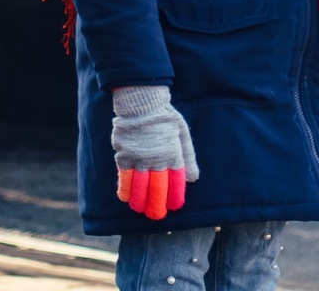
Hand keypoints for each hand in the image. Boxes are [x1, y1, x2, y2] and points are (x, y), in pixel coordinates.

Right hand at [111, 86, 199, 220]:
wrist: (142, 103)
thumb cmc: (165, 117)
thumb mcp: (183, 134)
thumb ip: (188, 157)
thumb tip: (194, 178)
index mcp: (174, 155)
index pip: (176, 182)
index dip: (175, 196)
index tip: (175, 206)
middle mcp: (157, 160)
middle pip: (158, 189)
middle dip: (157, 204)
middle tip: (157, 215)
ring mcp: (139, 159)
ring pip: (140, 186)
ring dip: (140, 200)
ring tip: (140, 209)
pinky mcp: (124, 156)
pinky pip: (124, 177)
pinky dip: (125, 189)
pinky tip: (126, 198)